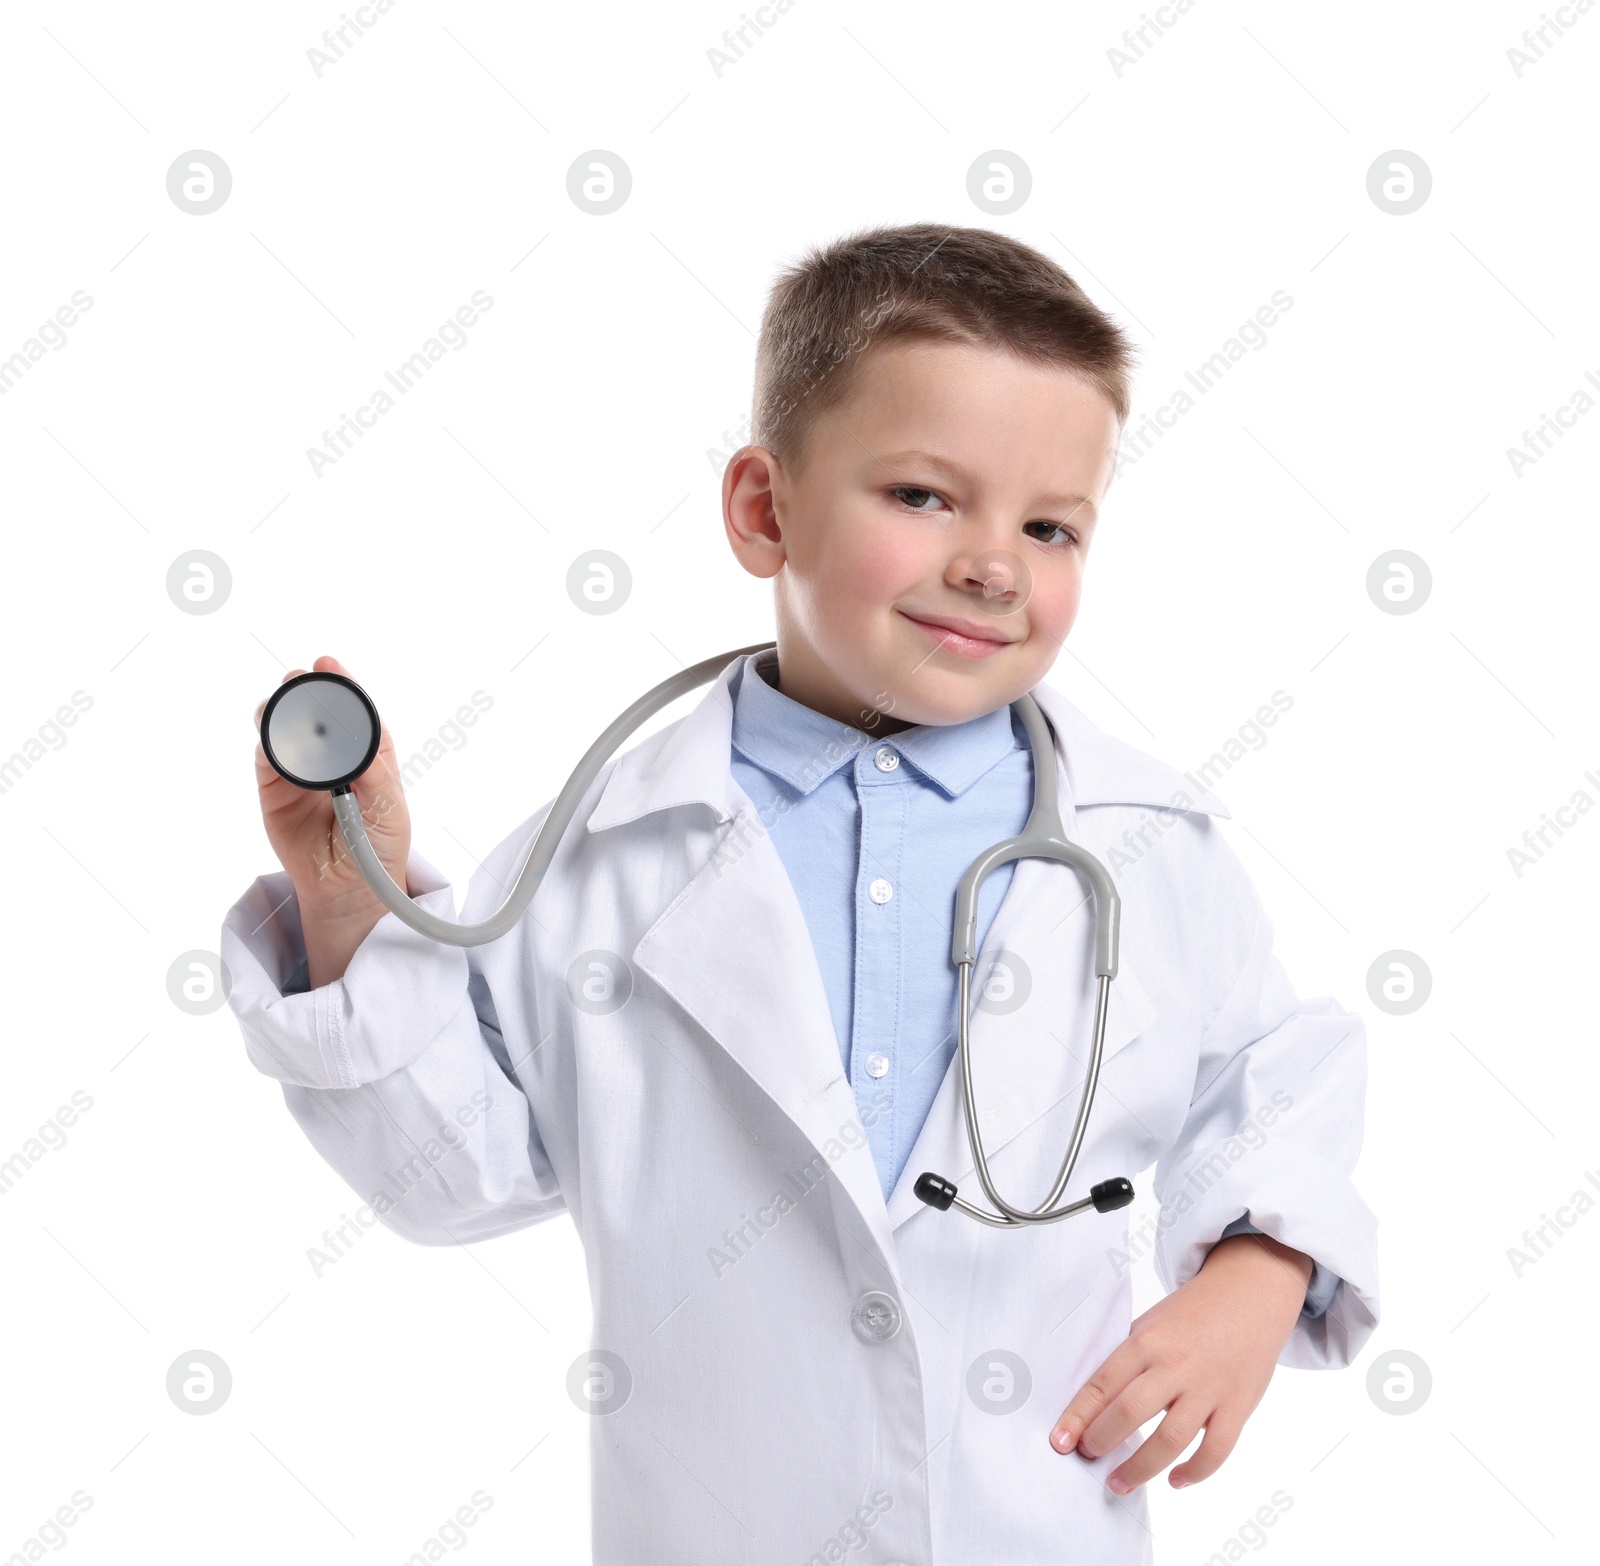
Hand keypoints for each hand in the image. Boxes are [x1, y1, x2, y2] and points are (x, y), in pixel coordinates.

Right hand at [254, 656, 410, 985]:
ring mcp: (301, 770)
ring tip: (281, 700)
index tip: (329, 664)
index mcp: (369, 754)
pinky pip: (266, 760)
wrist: (347, 890)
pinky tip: (269, 734)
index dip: (344, 686)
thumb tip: (362, 753)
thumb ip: (376, 782)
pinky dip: (266, 744)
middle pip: (316, 713)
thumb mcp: (390, 814)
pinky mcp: (274, 789)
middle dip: (307, 690)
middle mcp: (333, 755)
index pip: (356, 713)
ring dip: (281, 710)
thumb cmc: (378, 848)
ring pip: (285, 729)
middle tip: (299, 678)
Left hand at [1049, 1232, 1312, 1492]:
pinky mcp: (1238, 1406)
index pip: (1103, 1382)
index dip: (1078, 1416)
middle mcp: (1176, 1364)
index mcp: (1147, 1340)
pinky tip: (1174, 1480)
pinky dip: (1195, 1472)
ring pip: (1172, 1439)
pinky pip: (1216, 1450)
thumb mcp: (1151, 1322)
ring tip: (1119, 1482)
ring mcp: (1209, 1387)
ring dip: (1141, 1467)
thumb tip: (1093, 1401)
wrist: (1249, 1294)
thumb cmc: (1192, 1313)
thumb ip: (1127, 1357)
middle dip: (1103, 1440)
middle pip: (1131, 1411)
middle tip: (1088, 1456)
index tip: (1060, 1441)